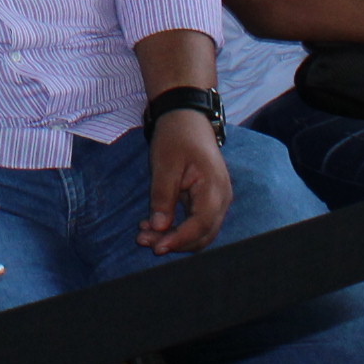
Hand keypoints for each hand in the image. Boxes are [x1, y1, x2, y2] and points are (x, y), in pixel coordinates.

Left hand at [140, 112, 229, 254]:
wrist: (185, 116)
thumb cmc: (176, 135)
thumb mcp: (165, 164)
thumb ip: (163, 196)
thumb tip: (159, 227)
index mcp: (214, 187)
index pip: (201, 225)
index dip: (179, 239)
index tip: (156, 246)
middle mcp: (221, 198)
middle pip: (202, 234)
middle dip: (174, 242)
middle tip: (143, 240)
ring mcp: (216, 200)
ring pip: (199, 231)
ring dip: (174, 237)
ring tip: (143, 234)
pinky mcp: (206, 199)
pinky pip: (195, 221)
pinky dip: (176, 228)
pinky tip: (153, 225)